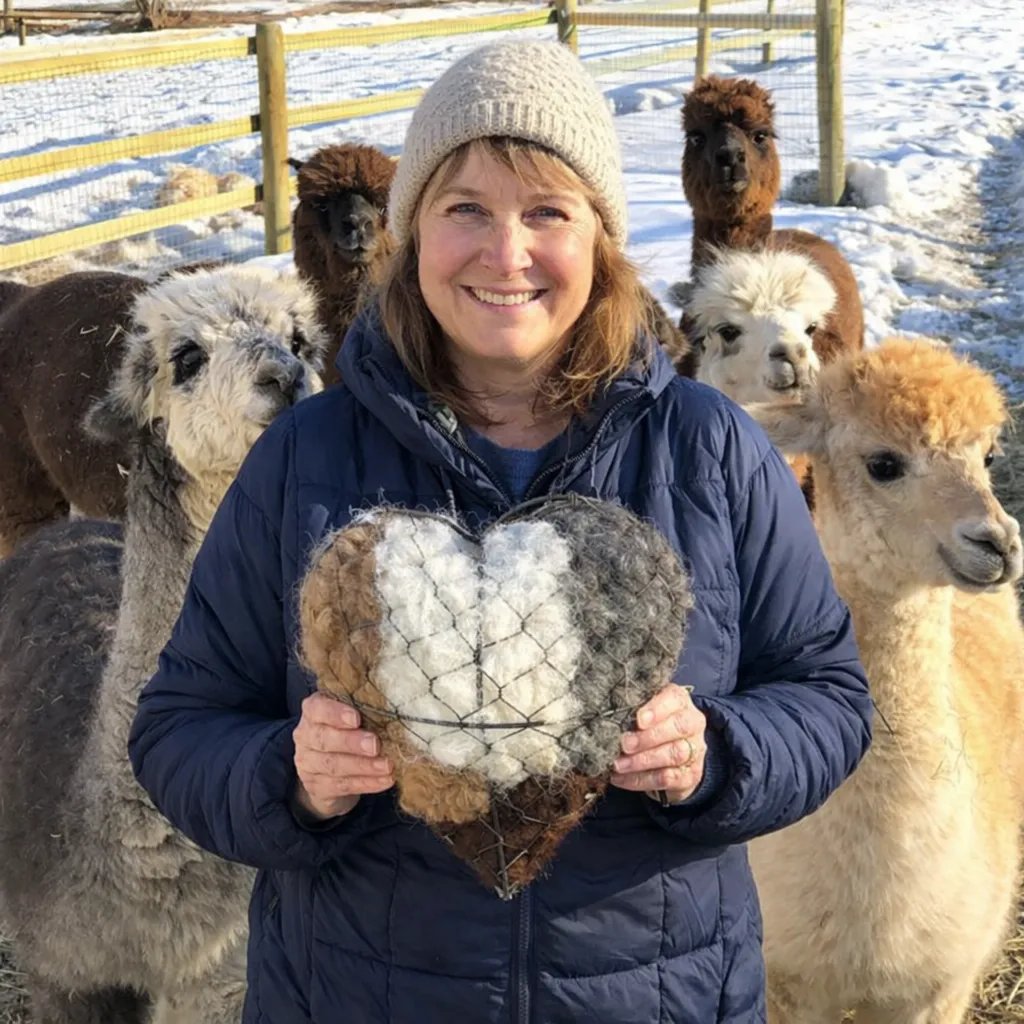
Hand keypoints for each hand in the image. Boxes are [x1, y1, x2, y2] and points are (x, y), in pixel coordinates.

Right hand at [292, 693, 394, 820]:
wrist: (327, 769)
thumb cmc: (346, 730)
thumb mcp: (351, 714)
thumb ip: (364, 708)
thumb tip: (393, 704)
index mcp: (312, 712)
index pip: (317, 709)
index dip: (335, 713)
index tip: (356, 718)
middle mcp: (305, 736)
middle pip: (324, 739)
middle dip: (352, 742)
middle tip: (375, 745)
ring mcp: (308, 764)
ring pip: (334, 765)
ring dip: (364, 766)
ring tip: (387, 766)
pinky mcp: (317, 786)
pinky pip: (342, 785)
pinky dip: (366, 783)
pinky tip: (385, 780)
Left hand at [610, 685, 705, 803]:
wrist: (674, 758)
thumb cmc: (652, 726)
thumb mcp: (644, 712)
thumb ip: (632, 710)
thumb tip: (608, 718)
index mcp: (680, 701)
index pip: (674, 699)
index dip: (657, 709)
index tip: (638, 720)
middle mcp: (693, 723)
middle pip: (678, 727)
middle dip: (648, 737)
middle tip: (624, 744)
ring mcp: (695, 750)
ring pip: (674, 754)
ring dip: (642, 761)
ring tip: (618, 764)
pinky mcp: (690, 775)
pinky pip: (666, 779)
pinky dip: (640, 779)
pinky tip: (621, 778)